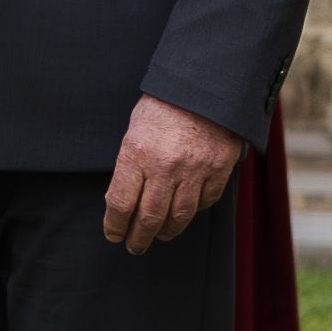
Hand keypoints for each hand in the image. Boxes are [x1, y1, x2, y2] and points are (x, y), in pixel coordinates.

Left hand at [100, 95, 243, 255]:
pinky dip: (194, 211)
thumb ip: (130, 165)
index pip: (121, 203)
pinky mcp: (219, 169)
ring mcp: (195, 169)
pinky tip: (185, 213)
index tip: (113, 234)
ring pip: (179, 216)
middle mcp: (165, 165)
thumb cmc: (163, 105)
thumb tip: (121, 200)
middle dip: (139, 237)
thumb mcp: (135, 130)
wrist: (204, 84)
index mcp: (137, 152)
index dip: (115, 225)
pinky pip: (206, 201)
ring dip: (167, 232)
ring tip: (159, 236)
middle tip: (134, 246)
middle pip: (150, 217)